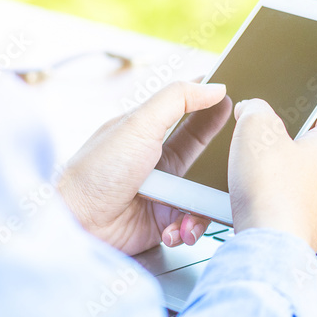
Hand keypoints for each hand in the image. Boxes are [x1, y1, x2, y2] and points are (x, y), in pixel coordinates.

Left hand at [58, 81, 230, 255]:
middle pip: (204, 153)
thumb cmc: (96, 172)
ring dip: (205, 203)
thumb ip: (178, 99)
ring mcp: (163, 192)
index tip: (236, 103)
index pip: (189, 112)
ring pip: (205, 192)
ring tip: (196, 208)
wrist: (76, 224)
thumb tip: (214, 86)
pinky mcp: (165, 222)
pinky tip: (178, 229)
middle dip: (221, 158)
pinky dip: (191, 227)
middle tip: (241, 154)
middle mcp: (158, 161)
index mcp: (148, 131)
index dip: (213, 106)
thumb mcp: (139, 124)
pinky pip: (194, 222)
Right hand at [227, 99, 316, 250]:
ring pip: (300, 179)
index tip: (304, 102)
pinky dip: (270, 199)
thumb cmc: (272, 194)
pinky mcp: (301, 228)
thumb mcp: (256, 131)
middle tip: (265, 136)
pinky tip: (250, 200)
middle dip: (289, 140)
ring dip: (278, 172)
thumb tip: (254, 109)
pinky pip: (287, 205)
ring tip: (253, 170)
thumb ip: (256, 110)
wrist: (269, 249)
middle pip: (315, 148)